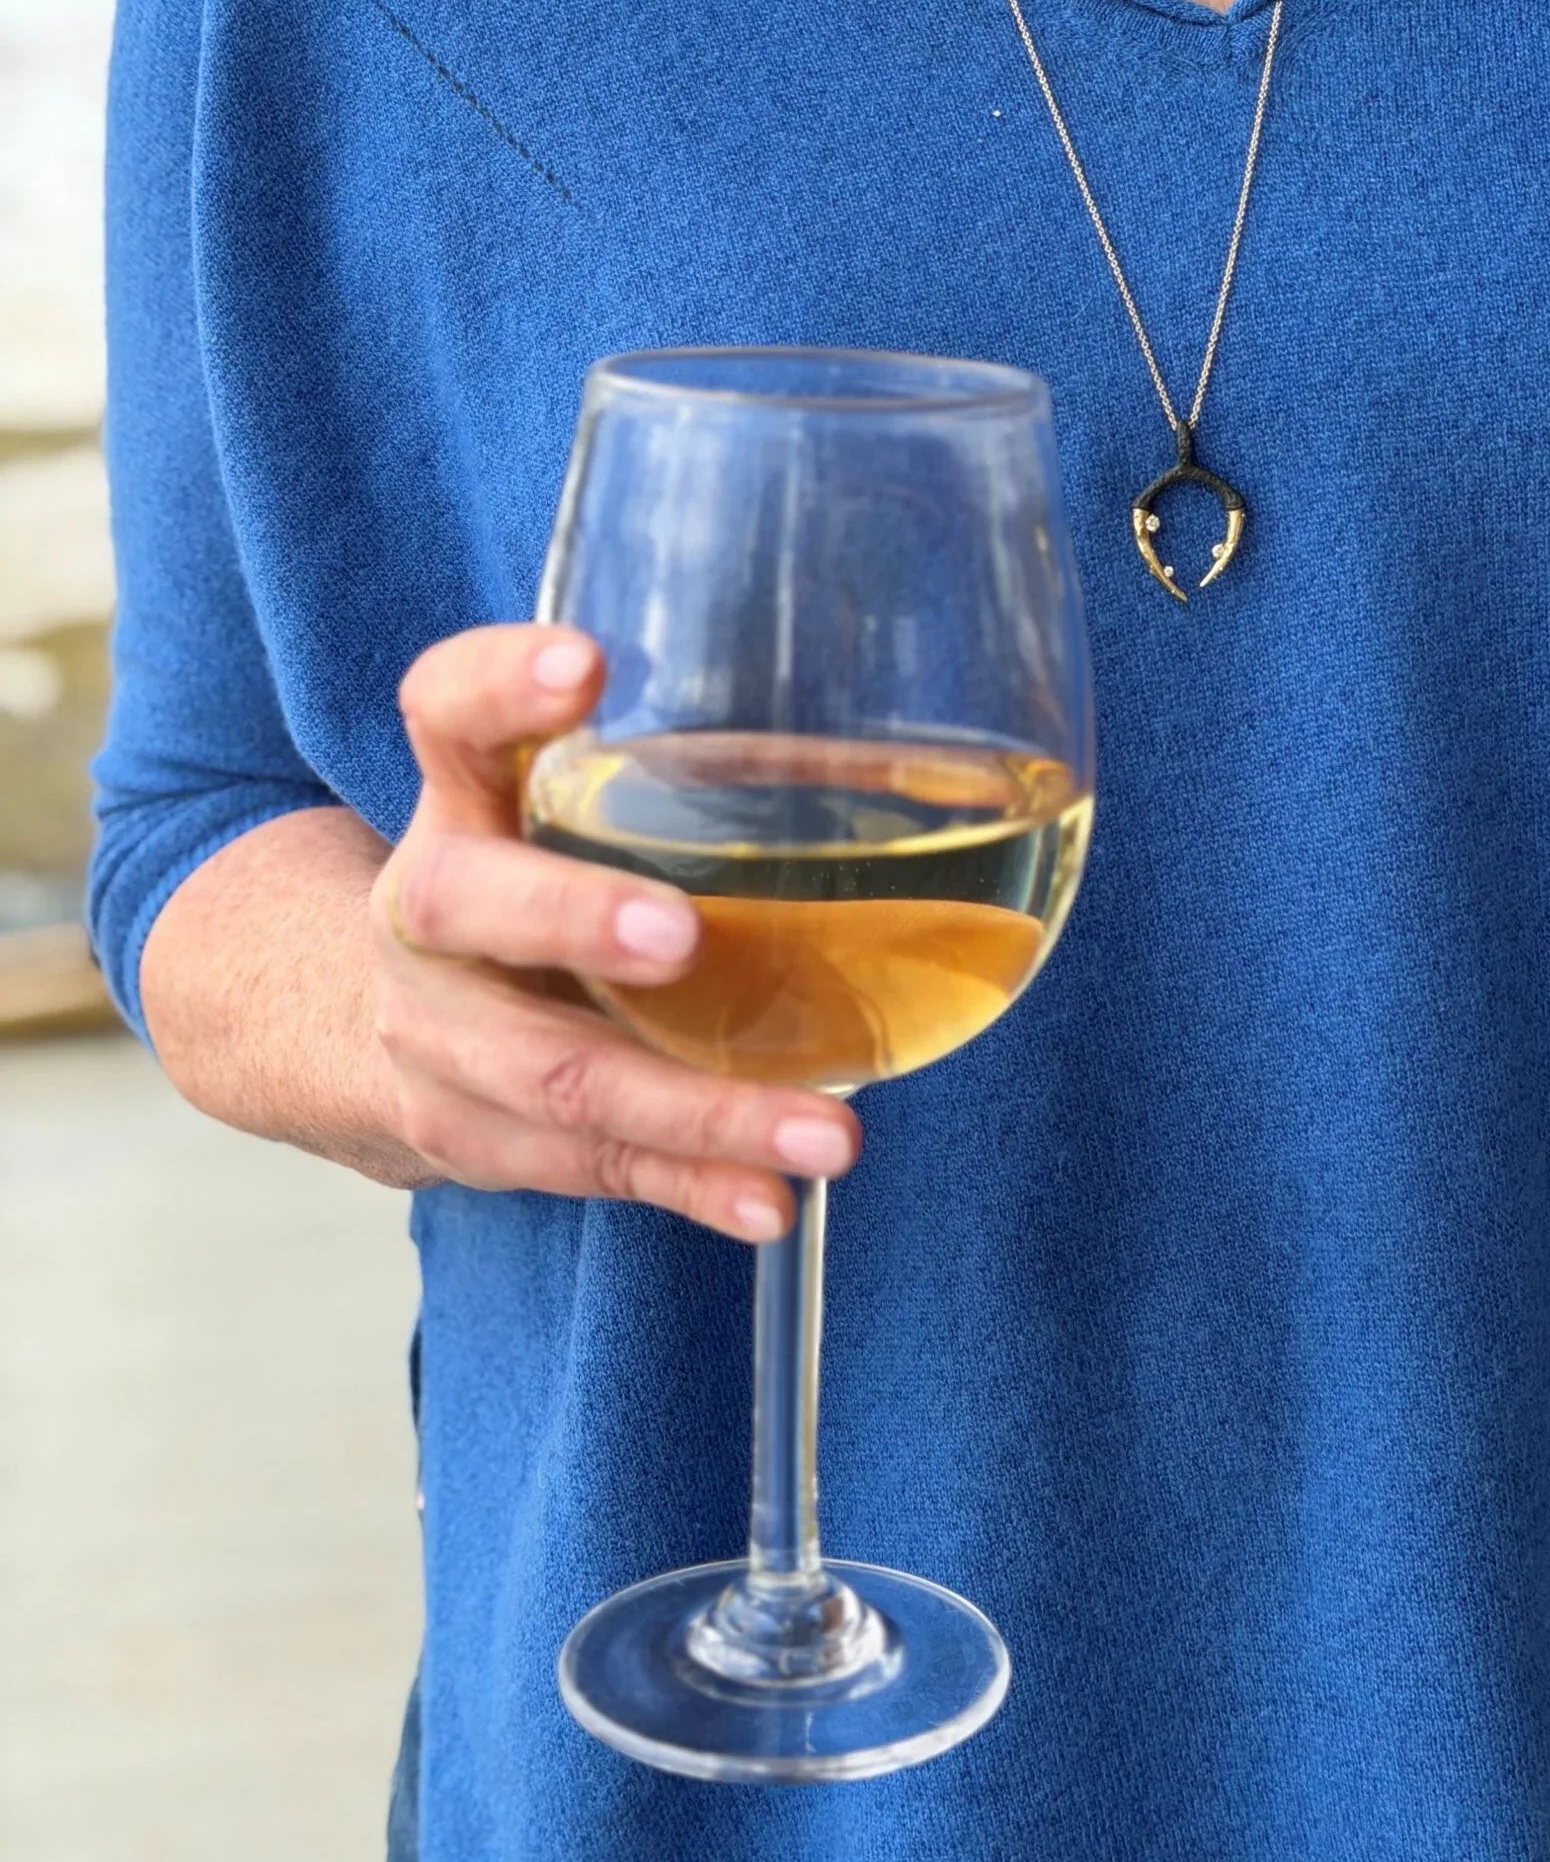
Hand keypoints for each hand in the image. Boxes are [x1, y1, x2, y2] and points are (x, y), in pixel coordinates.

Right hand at [369, 625, 859, 1240]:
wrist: (339, 1022)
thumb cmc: (511, 880)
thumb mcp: (544, 803)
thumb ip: (662, 769)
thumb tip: (899, 754)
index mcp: (456, 799)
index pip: (447, 712)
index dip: (500, 683)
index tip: (585, 664)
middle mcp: (427, 910)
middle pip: (467, 902)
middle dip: (572, 918)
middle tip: (678, 936)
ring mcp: (438, 1036)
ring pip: (554, 1073)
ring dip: (696, 1108)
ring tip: (822, 1129)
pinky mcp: (476, 1138)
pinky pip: (591, 1168)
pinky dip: (691, 1185)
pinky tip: (767, 1197)